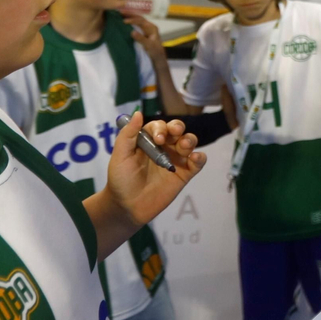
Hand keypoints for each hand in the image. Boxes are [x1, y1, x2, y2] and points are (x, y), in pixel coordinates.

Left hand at [105, 111, 204, 228]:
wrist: (127, 207)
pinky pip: (197, 162)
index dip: (160, 129)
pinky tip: (195, 158)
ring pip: (189, 142)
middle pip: (177, 130)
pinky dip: (200, 158)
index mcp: (148, 140)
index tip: (158, 139)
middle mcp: (163, 147)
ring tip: (184, 147)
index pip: (159, 126)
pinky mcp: (184, 174)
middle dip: (178, 128)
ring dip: (189, 140)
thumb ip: (128, 135)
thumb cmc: (121, 180)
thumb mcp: (120, 156)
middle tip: (176, 134)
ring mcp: (175, 160)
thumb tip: (138, 113)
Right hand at [125, 12, 166, 65]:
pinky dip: (130, 22)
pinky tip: (123, 21)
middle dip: (130, 14)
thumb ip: (141, 39)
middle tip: (120, 12)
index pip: (141, 21)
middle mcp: (149, 26)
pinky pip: (136, 25)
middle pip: (139, 18)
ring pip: (137, 20)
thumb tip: (132, 32)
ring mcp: (146, 29)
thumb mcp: (149, 46)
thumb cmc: (155, 52)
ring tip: (120, 14)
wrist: (158, 58)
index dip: (132, 20)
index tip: (124, 21)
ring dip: (129, 16)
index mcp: (152, 28)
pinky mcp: (142, 33)